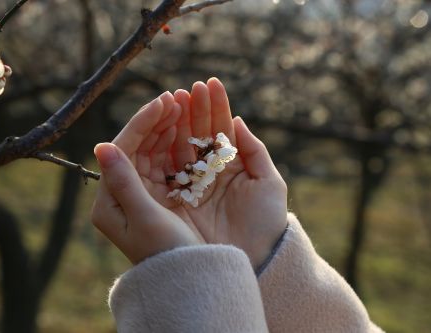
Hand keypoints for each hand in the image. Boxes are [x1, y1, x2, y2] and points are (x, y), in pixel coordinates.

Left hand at [91, 92, 202, 263]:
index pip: (121, 150)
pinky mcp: (156, 196)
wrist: (185, 278)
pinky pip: (162, 163)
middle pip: (134, 147)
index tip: (163, 101)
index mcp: (108, 202)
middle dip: (154, 121)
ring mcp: (138, 194)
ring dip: (163, 129)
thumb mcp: (145, 219)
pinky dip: (172, 145)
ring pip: (149, 152)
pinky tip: (182, 127)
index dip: (141, 123)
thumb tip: (101, 146)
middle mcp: (119, 195)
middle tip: (175, 97)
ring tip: (180, 106)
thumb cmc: (166, 254)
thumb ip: (124, 182)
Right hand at [169, 78, 288, 268]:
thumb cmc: (267, 223)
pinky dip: (162, 148)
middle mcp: (208, 173)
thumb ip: (255, 151)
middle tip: (188, 89)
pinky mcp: (174, 200)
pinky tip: (163, 126)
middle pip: (197, 134)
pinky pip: (165, 169)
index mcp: (231, 166)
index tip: (209, 84)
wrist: (255, 261)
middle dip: (193, 110)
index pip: (221, 129)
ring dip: (176, 123)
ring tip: (174, 100)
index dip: (216, 107)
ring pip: (179, 147)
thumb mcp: (268, 183)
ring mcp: (190, 185)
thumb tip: (238, 121)